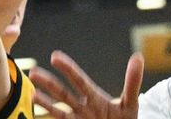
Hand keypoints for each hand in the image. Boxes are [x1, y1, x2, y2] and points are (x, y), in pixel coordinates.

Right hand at [30, 50, 144, 118]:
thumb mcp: (130, 103)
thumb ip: (132, 82)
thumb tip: (138, 57)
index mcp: (95, 98)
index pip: (79, 80)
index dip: (68, 68)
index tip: (55, 56)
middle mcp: (83, 108)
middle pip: (64, 93)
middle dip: (49, 83)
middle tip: (34, 71)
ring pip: (58, 109)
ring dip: (44, 101)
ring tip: (32, 92)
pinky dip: (48, 116)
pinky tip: (37, 109)